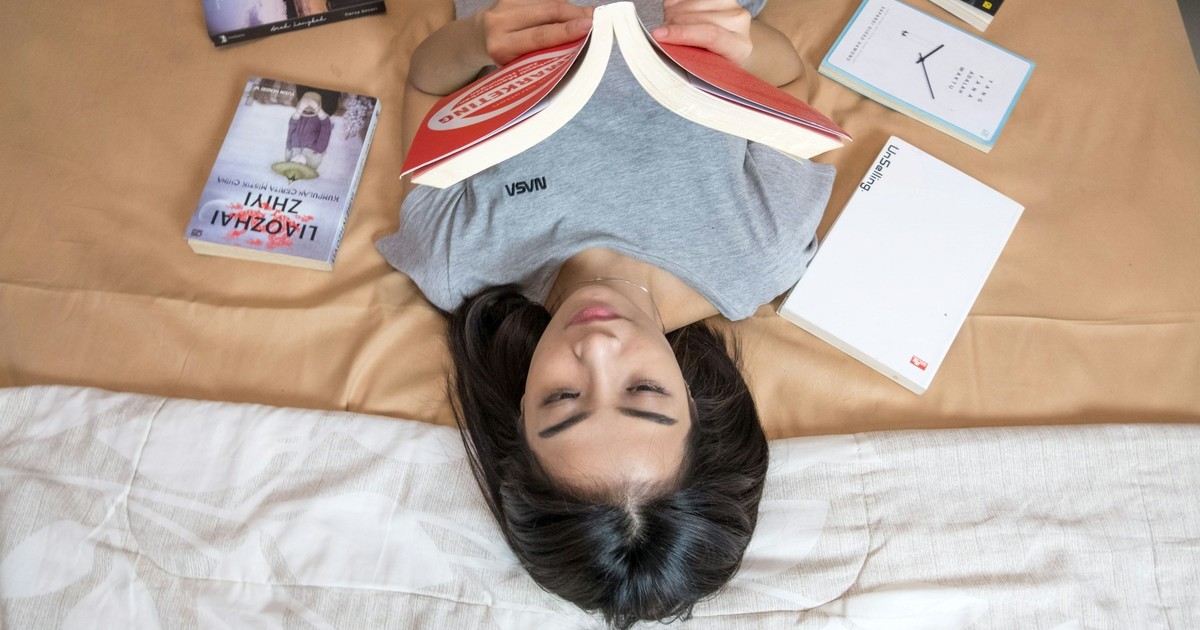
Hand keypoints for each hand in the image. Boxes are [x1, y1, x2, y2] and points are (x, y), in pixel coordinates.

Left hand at [476, 0, 593, 65]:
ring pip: (548, 1)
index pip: (539, 36)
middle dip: (575, 14)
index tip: (588, 26)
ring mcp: (505, 2)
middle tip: (596, 19)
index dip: (566, 30)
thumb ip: (545, 56)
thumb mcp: (520, 66)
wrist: (477, 39)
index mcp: (501, 46)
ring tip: (587, 18)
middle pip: (547, 11)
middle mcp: (500, 21)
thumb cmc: (504, 59)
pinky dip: (560, 4)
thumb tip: (579, 44)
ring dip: (571, 9)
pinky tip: (571, 12)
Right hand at [651, 0, 752, 66]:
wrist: (729, 46)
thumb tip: (664, 44)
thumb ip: (689, 60)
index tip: (658, 35)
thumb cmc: (714, 62)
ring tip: (672, 30)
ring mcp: (728, 2)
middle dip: (671, 27)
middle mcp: (737, 19)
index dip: (681, 33)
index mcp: (739, 46)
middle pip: (693, 18)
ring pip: (686, 5)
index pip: (710, 34)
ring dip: (671, 17)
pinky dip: (674, 7)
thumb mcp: (704, 71)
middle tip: (662, 40)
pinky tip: (677, 18)